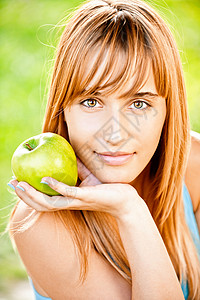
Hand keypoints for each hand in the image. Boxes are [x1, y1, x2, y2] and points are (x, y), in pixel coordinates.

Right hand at [8, 157, 141, 219]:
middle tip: (12, 184)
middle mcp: (68, 203)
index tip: (17, 183)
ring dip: (32, 195)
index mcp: (67, 200)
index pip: (44, 199)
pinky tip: (45, 179)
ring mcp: (76, 202)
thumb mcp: (89, 176)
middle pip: (40, 204)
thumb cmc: (107, 189)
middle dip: (24, 196)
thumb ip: (77, 169)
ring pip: (48, 203)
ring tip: (20, 184)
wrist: (124, 200)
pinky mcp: (85, 197)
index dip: (29, 194)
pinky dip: (55, 186)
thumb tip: (68, 154)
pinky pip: (67, 193)